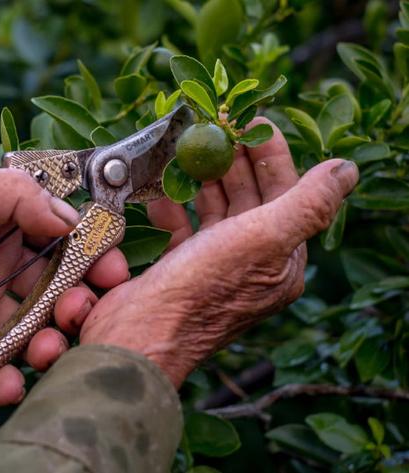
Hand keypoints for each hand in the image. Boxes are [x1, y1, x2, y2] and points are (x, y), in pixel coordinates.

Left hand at [0, 163, 127, 404]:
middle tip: (85, 310)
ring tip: (50, 349)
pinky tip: (11, 385)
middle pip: (53, 286)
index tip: (112, 267)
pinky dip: (4, 380)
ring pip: (29, 329)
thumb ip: (10, 197)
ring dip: (49, 342)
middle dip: (77, 301)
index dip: (90, 251)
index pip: (59, 236)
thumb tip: (69, 218)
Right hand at [69, 119, 358, 386]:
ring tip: (190, 154)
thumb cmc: (202, 286)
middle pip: (249, 201)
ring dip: (204, 182)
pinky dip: (173, 209)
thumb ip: (309, 202)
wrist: (140, 332)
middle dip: (235, 163)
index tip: (252, 124)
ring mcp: (212, 268)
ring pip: (215, 213)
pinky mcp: (178, 270)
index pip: (286, 196)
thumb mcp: (263, 238)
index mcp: (280, 261)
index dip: (272, 157)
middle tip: (217, 130)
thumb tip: (347, 169)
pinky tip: (162, 196)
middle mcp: (250, 265)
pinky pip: (182, 230)